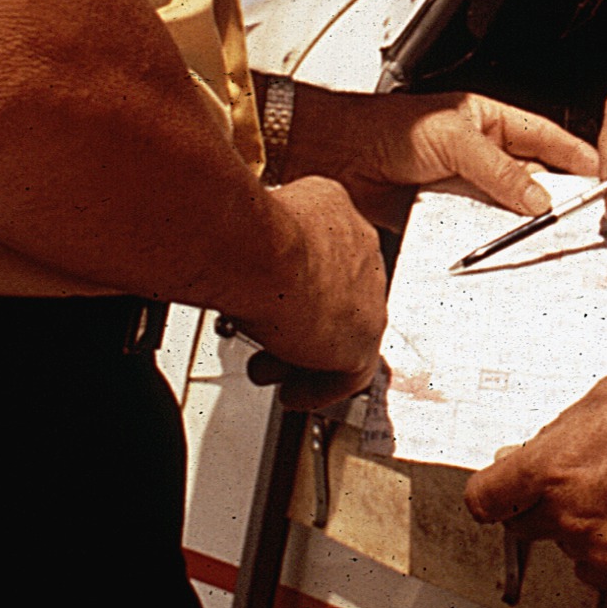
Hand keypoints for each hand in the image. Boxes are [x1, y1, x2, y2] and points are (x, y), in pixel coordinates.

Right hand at [229, 175, 386, 411]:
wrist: (252, 251)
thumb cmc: (238, 234)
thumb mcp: (251, 224)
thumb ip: (258, 240)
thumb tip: (238, 251)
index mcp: (335, 213)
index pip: (327, 257)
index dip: (298, 287)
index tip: (275, 303)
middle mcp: (361, 250)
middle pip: (336, 297)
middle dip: (299, 324)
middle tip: (268, 341)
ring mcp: (368, 294)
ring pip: (341, 333)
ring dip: (302, 356)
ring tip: (270, 369)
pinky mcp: (363, 336)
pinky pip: (350, 372)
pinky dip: (320, 387)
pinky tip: (293, 394)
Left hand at [298, 89, 598, 225]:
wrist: (337, 157)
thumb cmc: (385, 128)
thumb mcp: (454, 140)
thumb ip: (498, 169)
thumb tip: (538, 197)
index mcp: (489, 121)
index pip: (545, 138)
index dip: (575, 156)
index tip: (601, 176)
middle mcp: (479, 154)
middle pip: (528, 178)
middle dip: (547, 199)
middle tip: (569, 218)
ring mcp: (462, 186)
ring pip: (502, 209)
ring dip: (512, 223)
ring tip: (531, 237)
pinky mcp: (442, 216)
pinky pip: (473, 230)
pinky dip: (482, 240)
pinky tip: (491, 247)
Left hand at [460, 374, 606, 589]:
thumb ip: (562, 428)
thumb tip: (536, 446)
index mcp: (554, 461)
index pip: (486, 497)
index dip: (494, 494)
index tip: (501, 493)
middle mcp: (566, 508)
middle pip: (523, 523)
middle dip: (544, 502)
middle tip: (584, 480)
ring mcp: (594, 545)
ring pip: (565, 543)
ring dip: (583, 524)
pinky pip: (595, 568)